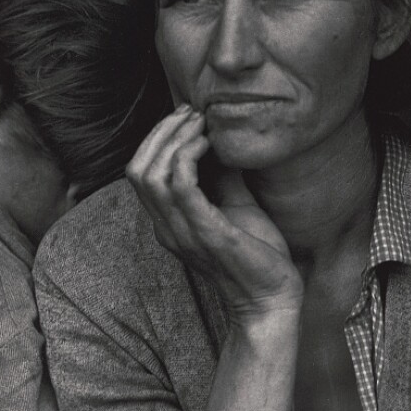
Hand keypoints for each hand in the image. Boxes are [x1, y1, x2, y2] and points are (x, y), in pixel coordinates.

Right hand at [126, 105, 302, 320]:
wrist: (272, 298)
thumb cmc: (256, 255)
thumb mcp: (234, 206)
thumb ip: (221, 177)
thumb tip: (221, 140)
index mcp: (168, 223)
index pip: (139, 173)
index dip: (156, 138)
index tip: (186, 117)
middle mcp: (167, 228)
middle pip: (137, 169)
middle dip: (161, 132)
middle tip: (192, 113)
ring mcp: (182, 232)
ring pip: (151, 174)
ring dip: (174, 139)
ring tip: (200, 123)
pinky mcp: (206, 234)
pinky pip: (181, 187)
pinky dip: (189, 156)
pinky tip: (209, 144)